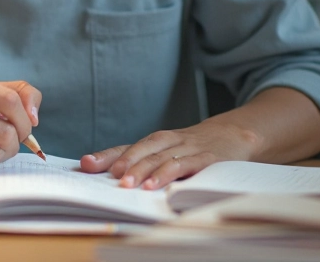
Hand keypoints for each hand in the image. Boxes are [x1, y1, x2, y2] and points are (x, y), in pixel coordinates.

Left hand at [79, 120, 259, 188]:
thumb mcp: (168, 153)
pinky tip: (157, 184)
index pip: (126, 147)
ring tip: (129, 184)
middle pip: (143, 149)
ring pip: (161, 156)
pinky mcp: (207, 158)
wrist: (234, 134)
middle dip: (125, 162)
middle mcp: (169, 141)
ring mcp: (188, 147)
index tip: (85, 164)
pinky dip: (169, 173)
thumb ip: (143, 164)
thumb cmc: (194, 148)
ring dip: (143, 170)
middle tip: (111, 178)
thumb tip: (111, 177)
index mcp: (156, 141)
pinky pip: (186, 164)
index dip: (105, 156)